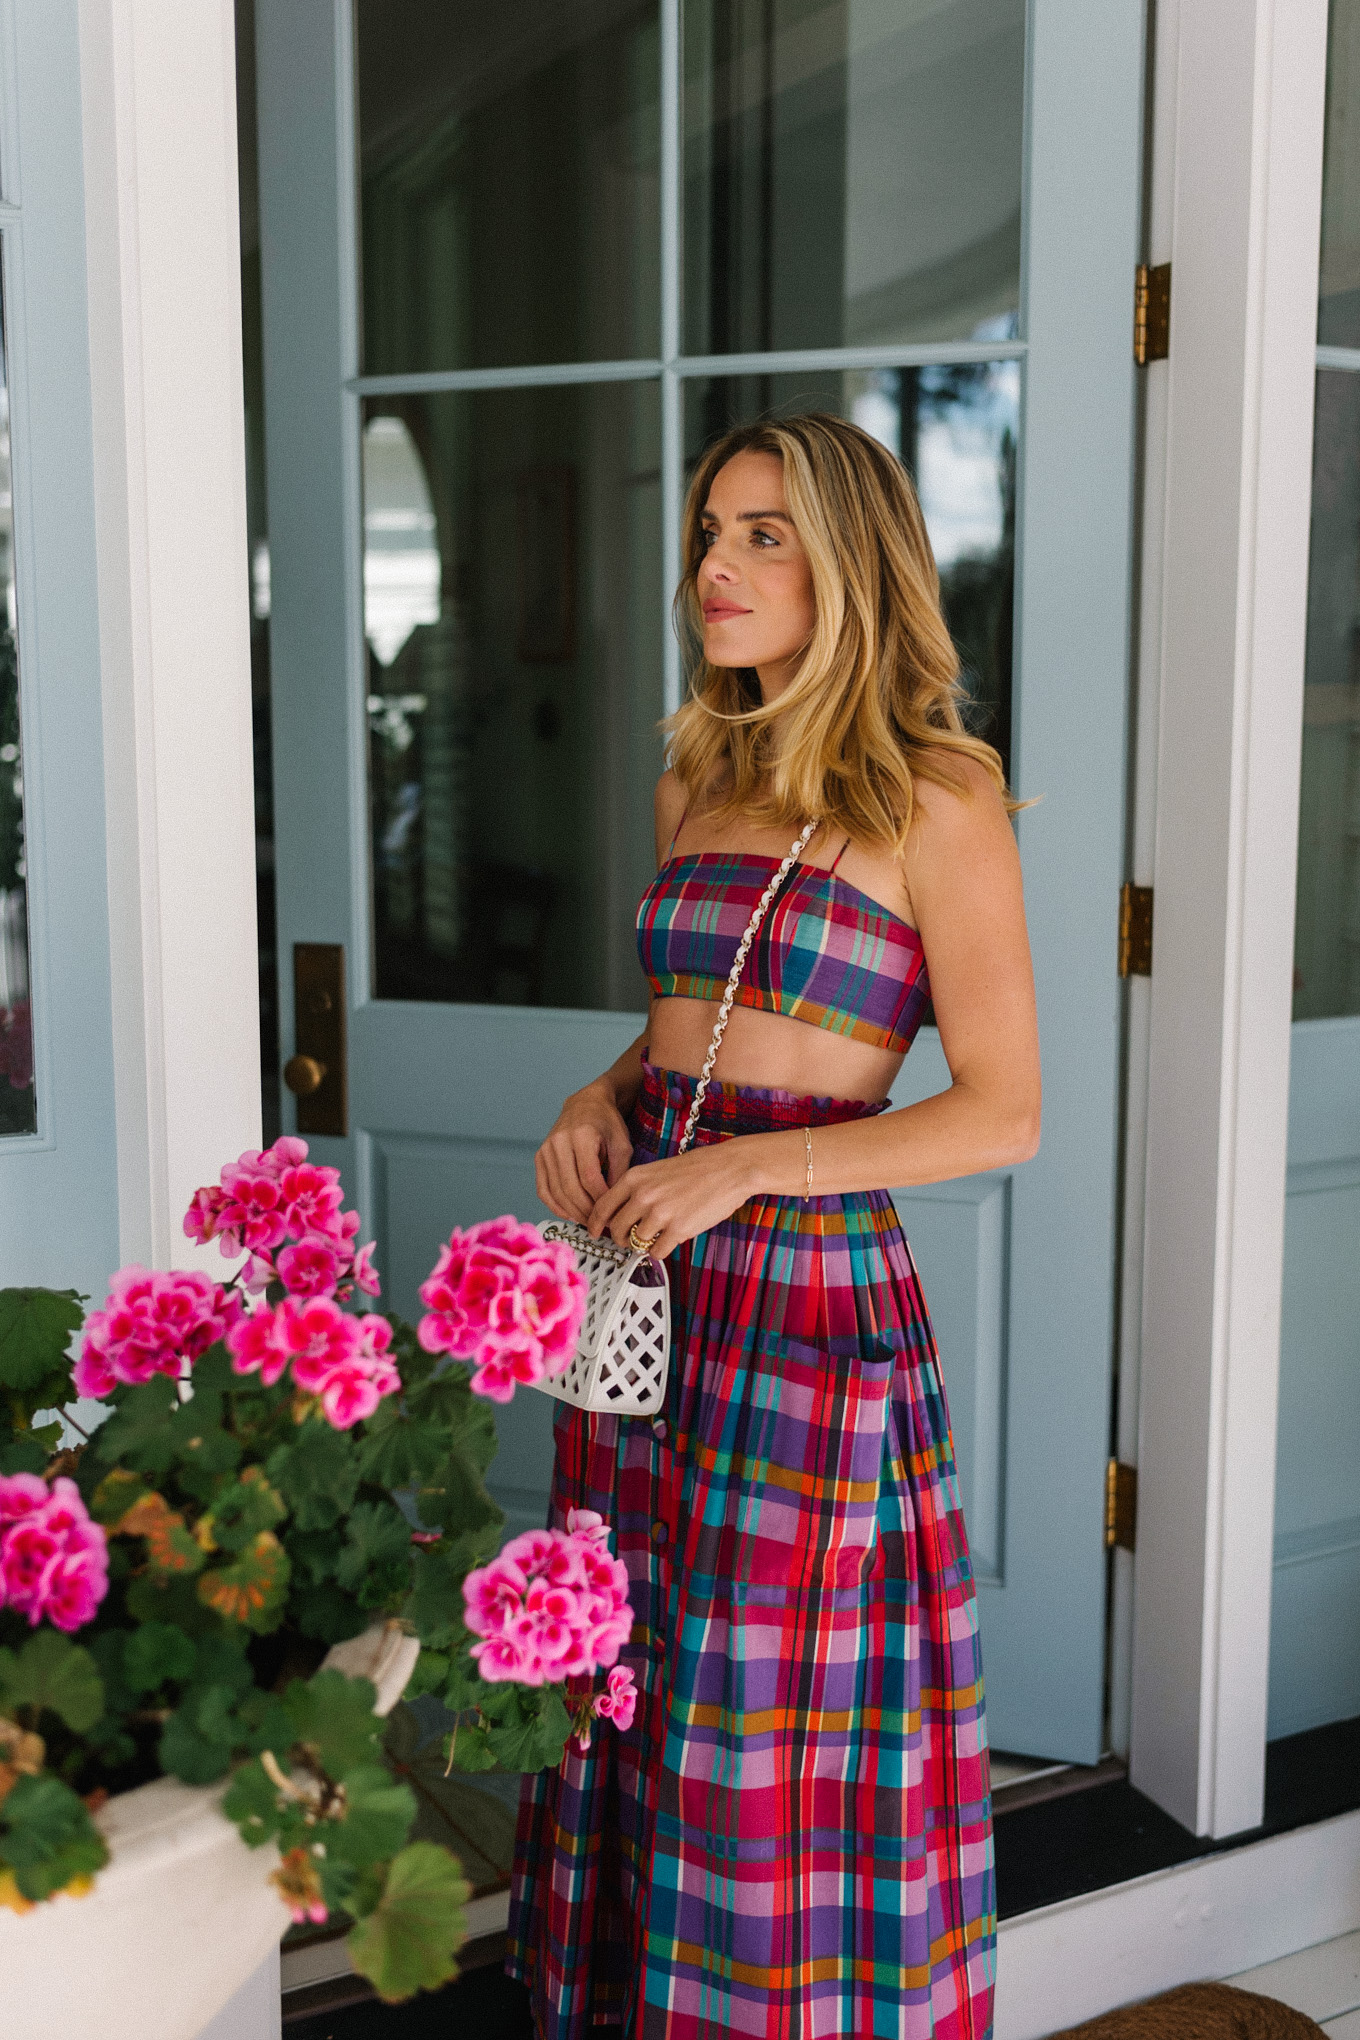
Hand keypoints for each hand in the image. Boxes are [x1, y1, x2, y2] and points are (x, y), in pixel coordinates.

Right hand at [535, 1083, 634, 1224]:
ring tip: (588, 1222)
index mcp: (583, 1135)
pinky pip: (543, 1189)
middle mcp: (559, 1142)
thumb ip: (619, 1174)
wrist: (586, 1105)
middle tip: (600, 1224)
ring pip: (555, 1191)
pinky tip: (569, 1214)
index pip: (589, 1177)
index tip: (612, 1213)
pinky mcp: (539, 1157)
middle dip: (586, 1210)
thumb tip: (613, 1206)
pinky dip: (554, 1206)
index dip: (600, 1200)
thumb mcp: (622, 1145)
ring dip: (572, 1212)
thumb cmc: (607, 1124)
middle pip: (570, 1187)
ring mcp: (546, 1150)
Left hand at [586, 1142, 753, 1259]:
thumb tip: (623, 1214)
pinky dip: (659, 1251)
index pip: (602, 1206)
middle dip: (619, 1238)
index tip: (594, 1232)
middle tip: (627, 1240)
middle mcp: (643, 1196)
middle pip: (615, 1228)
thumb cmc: (699, 1168)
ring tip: (655, 1237)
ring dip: (642, 1244)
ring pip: (635, 1242)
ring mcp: (660, 1214)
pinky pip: (656, 1252)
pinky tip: (668, 1241)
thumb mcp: (658, 1169)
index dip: (594, 1223)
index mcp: (635, 1178)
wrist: (730, 1168)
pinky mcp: (678, 1230)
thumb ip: (638, 1189)